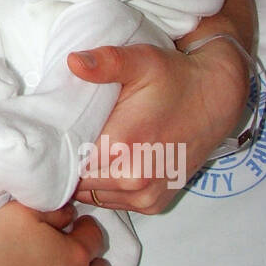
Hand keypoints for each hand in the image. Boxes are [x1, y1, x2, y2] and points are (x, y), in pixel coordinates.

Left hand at [68, 38, 248, 213]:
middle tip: (62, 140)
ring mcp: (145, 197)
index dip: (53, 151)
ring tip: (84, 151)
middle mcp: (133, 180)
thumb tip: (73, 61)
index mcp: (121, 148)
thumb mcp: (141, 61)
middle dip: (66, 165)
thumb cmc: (176, 78)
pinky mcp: (154, 204)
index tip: (47, 136)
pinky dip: (105, 187)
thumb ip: (106, 62)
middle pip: (75, 183)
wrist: (218, 98)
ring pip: (92, 195)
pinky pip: (113, 202)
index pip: (64, 164)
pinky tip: (106, 164)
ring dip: (86, 178)